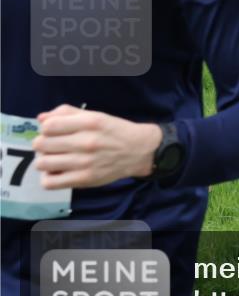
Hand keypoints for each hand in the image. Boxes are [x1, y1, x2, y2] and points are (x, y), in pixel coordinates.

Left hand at [31, 105, 162, 189]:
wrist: (140, 151)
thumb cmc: (115, 131)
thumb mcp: (95, 115)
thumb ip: (67, 113)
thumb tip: (41, 119)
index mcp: (88, 123)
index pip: (48, 126)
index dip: (46, 129)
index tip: (54, 132)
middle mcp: (86, 142)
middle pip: (41, 144)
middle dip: (43, 144)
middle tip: (53, 146)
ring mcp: (85, 162)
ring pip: (42, 163)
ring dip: (44, 160)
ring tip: (54, 159)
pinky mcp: (85, 179)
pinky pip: (50, 183)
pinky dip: (48, 178)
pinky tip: (57, 172)